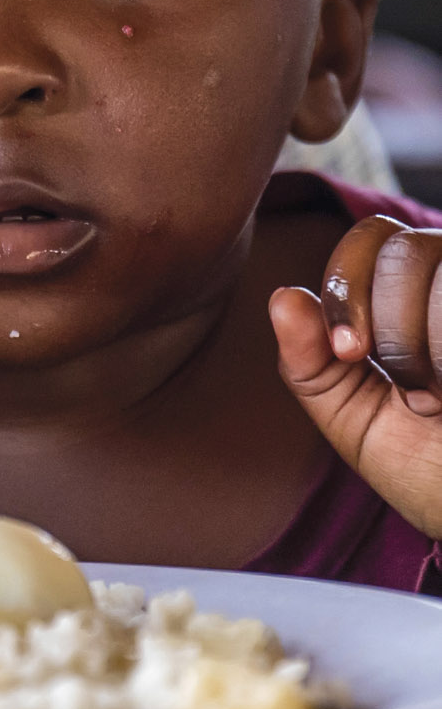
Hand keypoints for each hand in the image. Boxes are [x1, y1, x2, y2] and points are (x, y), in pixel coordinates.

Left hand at [270, 214, 441, 540]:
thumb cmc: (433, 471)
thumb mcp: (355, 421)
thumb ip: (310, 364)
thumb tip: (281, 297)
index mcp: (419, 290)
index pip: (372, 237)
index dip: (348, 287)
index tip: (350, 352)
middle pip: (408, 250)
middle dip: (395, 330)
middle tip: (417, 394)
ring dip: (431, 351)